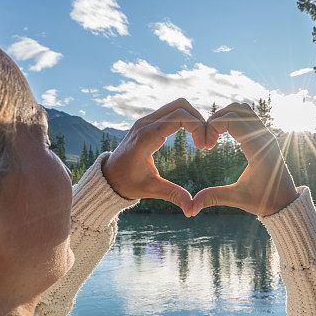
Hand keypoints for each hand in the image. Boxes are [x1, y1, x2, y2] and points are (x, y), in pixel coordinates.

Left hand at [101, 98, 206, 216]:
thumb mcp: (151, 189)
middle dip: (199, 120)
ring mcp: (146, 120)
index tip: (204, 147)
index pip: (178, 117)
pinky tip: (191, 136)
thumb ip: (173, 195)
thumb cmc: (127, 183)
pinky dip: (186, 118)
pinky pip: (172, 110)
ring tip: (201, 139)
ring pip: (177, 105)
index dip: (197, 127)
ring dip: (193, 117)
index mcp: (146, 137)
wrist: (109, 176)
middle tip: (206, 142)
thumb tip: (192, 210)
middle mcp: (146, 123)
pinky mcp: (148, 121)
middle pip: (181, 105)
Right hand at [190, 102, 299, 217]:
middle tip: (206, 139)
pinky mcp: (265, 135)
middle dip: (215, 119)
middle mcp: (264, 136)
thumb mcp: (237, 199)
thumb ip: (213, 197)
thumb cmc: (264, 201)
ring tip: (213, 135)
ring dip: (224, 116)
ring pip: (242, 109)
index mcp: (258, 148)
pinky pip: (248, 115)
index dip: (212, 126)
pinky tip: (223, 135)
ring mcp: (266, 133)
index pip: (231, 120)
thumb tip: (190, 207)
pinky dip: (233, 118)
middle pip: (235, 109)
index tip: (205, 146)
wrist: (286, 201)